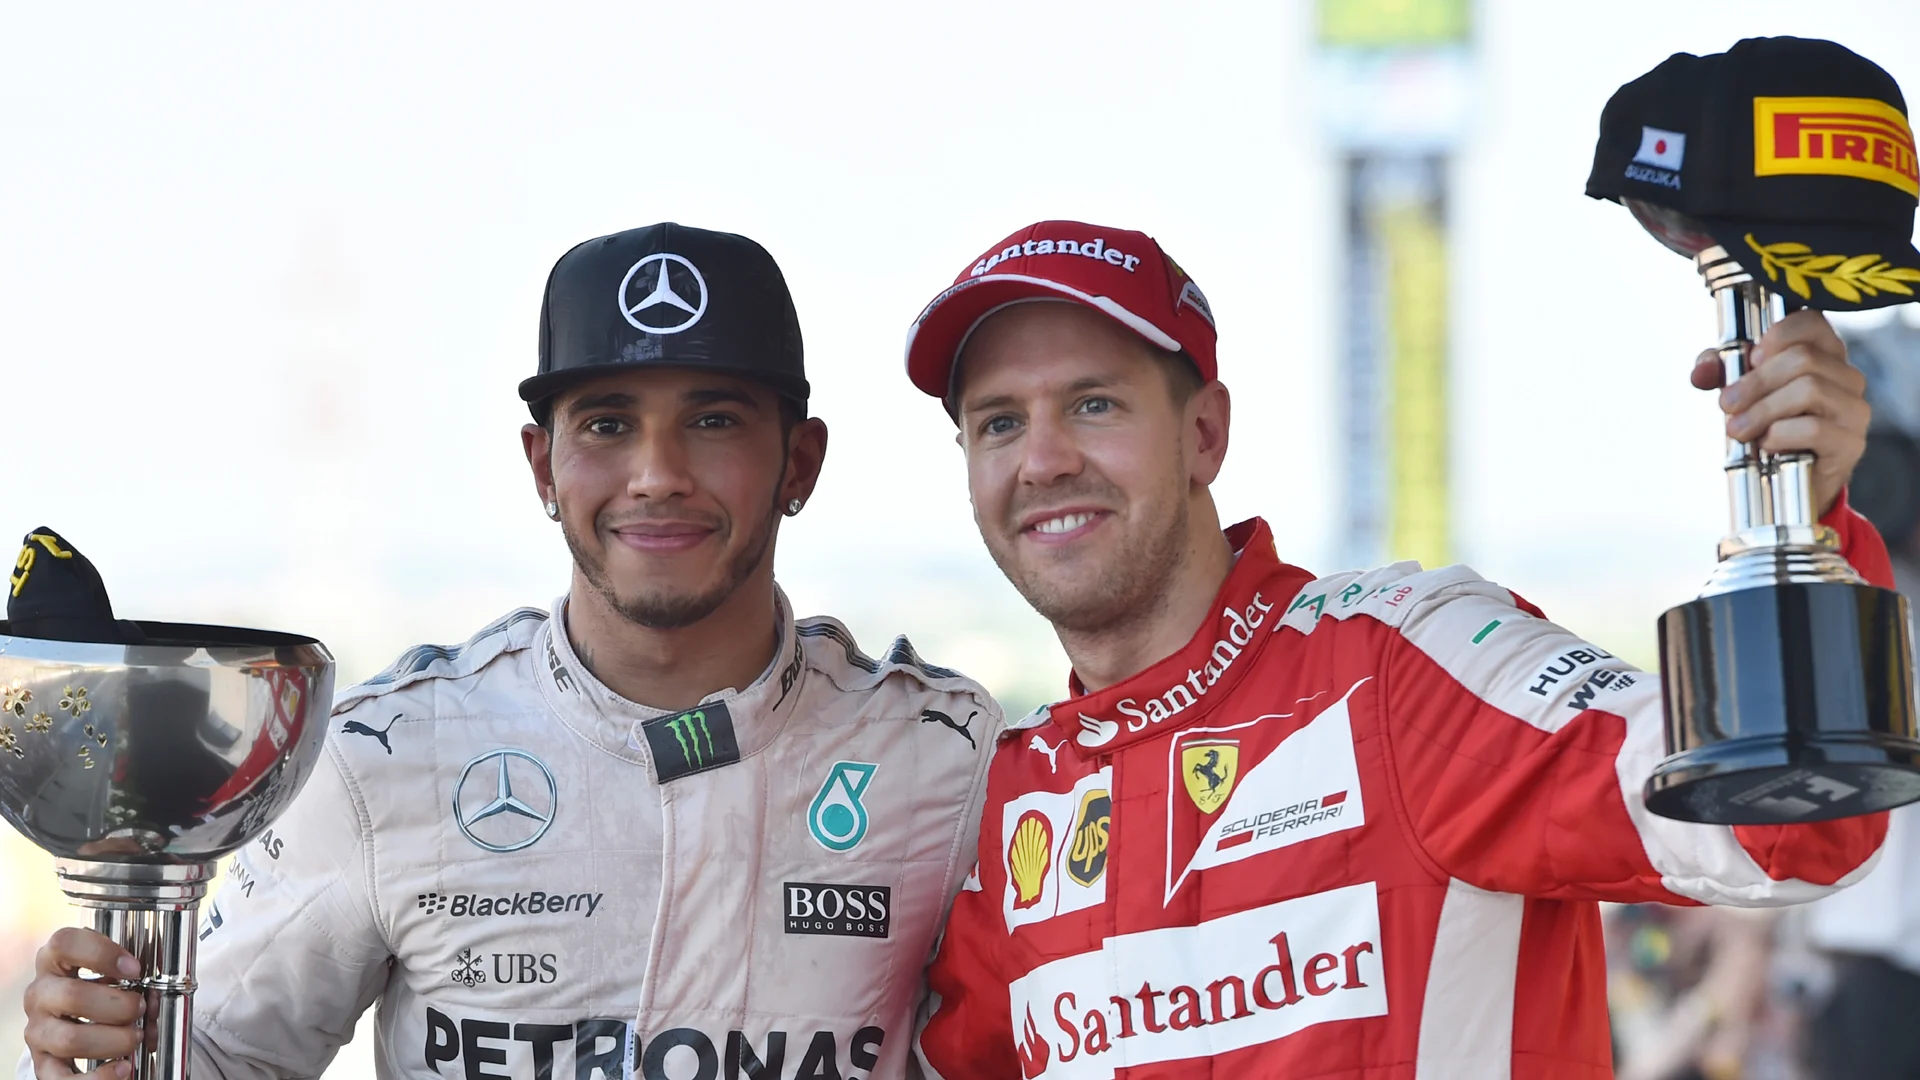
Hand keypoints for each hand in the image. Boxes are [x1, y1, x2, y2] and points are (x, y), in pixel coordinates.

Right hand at [23, 928, 144, 1079]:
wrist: (73, 1020)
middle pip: (72, 996)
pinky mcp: (43, 1064)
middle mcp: (40, 994)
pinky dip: (98, 1077)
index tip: (136, 968)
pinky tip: (123, 1068)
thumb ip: (130, 973)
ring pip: (69, 1038)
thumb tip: (155, 995)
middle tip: (140, 1009)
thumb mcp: (110, 972)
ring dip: (113, 1040)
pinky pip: (63, 1079)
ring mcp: (39, 1030)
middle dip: (118, 1005)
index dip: (102, 953)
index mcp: (55, 962)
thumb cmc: (99, 988)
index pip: (64, 943)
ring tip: (135, 1038)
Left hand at [1690, 309, 1869, 516]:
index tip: (1750, 358)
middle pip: (1803, 358)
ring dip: (1762, 410)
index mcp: (1823, 353)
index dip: (1777, 335)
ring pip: (1809, 389)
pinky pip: (1814, 428)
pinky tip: (1766, 444)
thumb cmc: (1769, 424)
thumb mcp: (1742, 391)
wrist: (1789, 479)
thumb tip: (1701, 371)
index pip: (1811, 321)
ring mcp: (1854, 409)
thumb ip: (1721, 372)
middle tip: (1727, 404)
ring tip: (1738, 430)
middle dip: (1755, 382)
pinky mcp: (1851, 443)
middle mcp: (1846, 376)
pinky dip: (1780, 435)